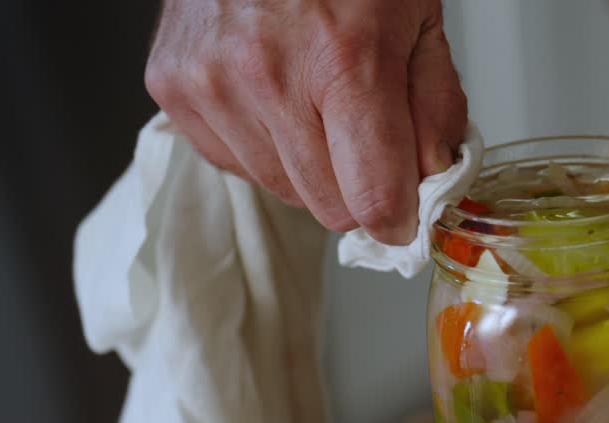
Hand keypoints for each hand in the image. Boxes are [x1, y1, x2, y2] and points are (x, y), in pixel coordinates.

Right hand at [145, 0, 466, 241]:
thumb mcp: (419, 17)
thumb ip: (436, 106)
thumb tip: (431, 177)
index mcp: (344, 60)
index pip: (373, 198)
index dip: (399, 216)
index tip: (406, 210)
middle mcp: (268, 77)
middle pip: (329, 207)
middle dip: (357, 185)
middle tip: (364, 134)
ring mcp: (211, 84)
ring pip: (281, 190)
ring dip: (308, 166)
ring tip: (312, 98)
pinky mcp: (172, 88)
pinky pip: (235, 163)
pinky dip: (262, 144)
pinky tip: (273, 93)